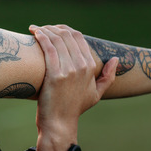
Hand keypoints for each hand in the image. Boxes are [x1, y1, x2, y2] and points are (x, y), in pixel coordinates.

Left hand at [29, 25, 118, 150]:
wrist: (60, 123)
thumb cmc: (75, 108)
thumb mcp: (97, 93)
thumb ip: (108, 76)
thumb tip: (116, 59)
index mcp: (91, 67)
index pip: (78, 37)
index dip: (64, 29)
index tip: (53, 29)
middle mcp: (82, 66)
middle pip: (67, 35)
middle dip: (53, 27)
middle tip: (42, 28)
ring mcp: (69, 70)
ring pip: (57, 40)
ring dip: (45, 30)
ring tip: (35, 29)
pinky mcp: (55, 75)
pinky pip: (48, 49)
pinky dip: (41, 37)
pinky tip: (34, 32)